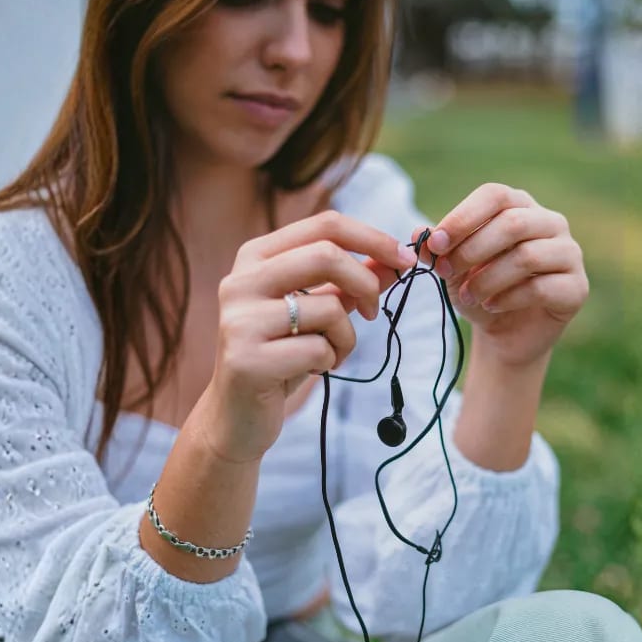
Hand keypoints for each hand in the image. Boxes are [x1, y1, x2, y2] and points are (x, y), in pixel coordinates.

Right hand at [206, 211, 415, 461]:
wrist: (236, 416)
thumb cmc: (280, 356)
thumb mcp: (316, 312)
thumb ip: (349, 283)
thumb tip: (396, 259)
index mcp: (255, 258)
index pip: (324, 225)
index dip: (373, 238)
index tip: (405, 259)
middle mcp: (240, 281)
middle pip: (326, 255)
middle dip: (366, 284)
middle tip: (372, 311)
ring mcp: (239, 320)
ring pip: (327, 308)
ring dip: (346, 337)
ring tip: (330, 354)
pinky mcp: (246, 360)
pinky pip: (318, 349)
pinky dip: (330, 361)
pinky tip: (310, 371)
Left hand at [416, 183, 587, 367]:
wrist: (504, 332)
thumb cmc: (479, 288)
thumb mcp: (451, 268)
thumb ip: (436, 249)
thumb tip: (418, 232)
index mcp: (520, 206)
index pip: (495, 195)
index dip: (463, 217)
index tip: (435, 243)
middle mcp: (551, 222)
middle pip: (513, 223)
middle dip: (472, 250)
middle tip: (445, 273)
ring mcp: (569, 253)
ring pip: (527, 256)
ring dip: (488, 279)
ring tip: (468, 296)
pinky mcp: (577, 288)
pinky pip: (541, 288)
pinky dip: (507, 299)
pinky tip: (491, 307)